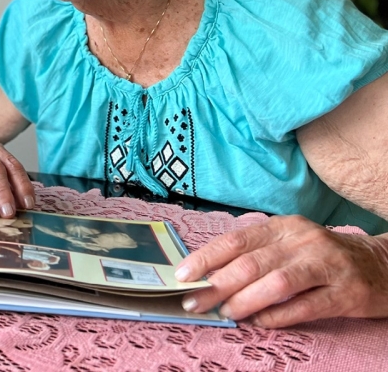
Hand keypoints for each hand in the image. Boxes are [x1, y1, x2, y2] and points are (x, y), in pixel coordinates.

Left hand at [175, 215, 387, 326]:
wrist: (382, 265)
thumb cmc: (322, 257)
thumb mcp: (289, 244)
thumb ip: (255, 254)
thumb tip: (209, 274)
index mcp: (283, 227)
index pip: (236, 240)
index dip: (206, 258)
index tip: (182, 275)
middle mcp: (303, 241)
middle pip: (251, 263)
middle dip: (216, 285)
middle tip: (195, 302)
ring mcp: (327, 265)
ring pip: (276, 283)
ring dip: (244, 300)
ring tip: (225, 313)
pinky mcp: (346, 293)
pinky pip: (305, 307)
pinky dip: (277, 316)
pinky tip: (259, 323)